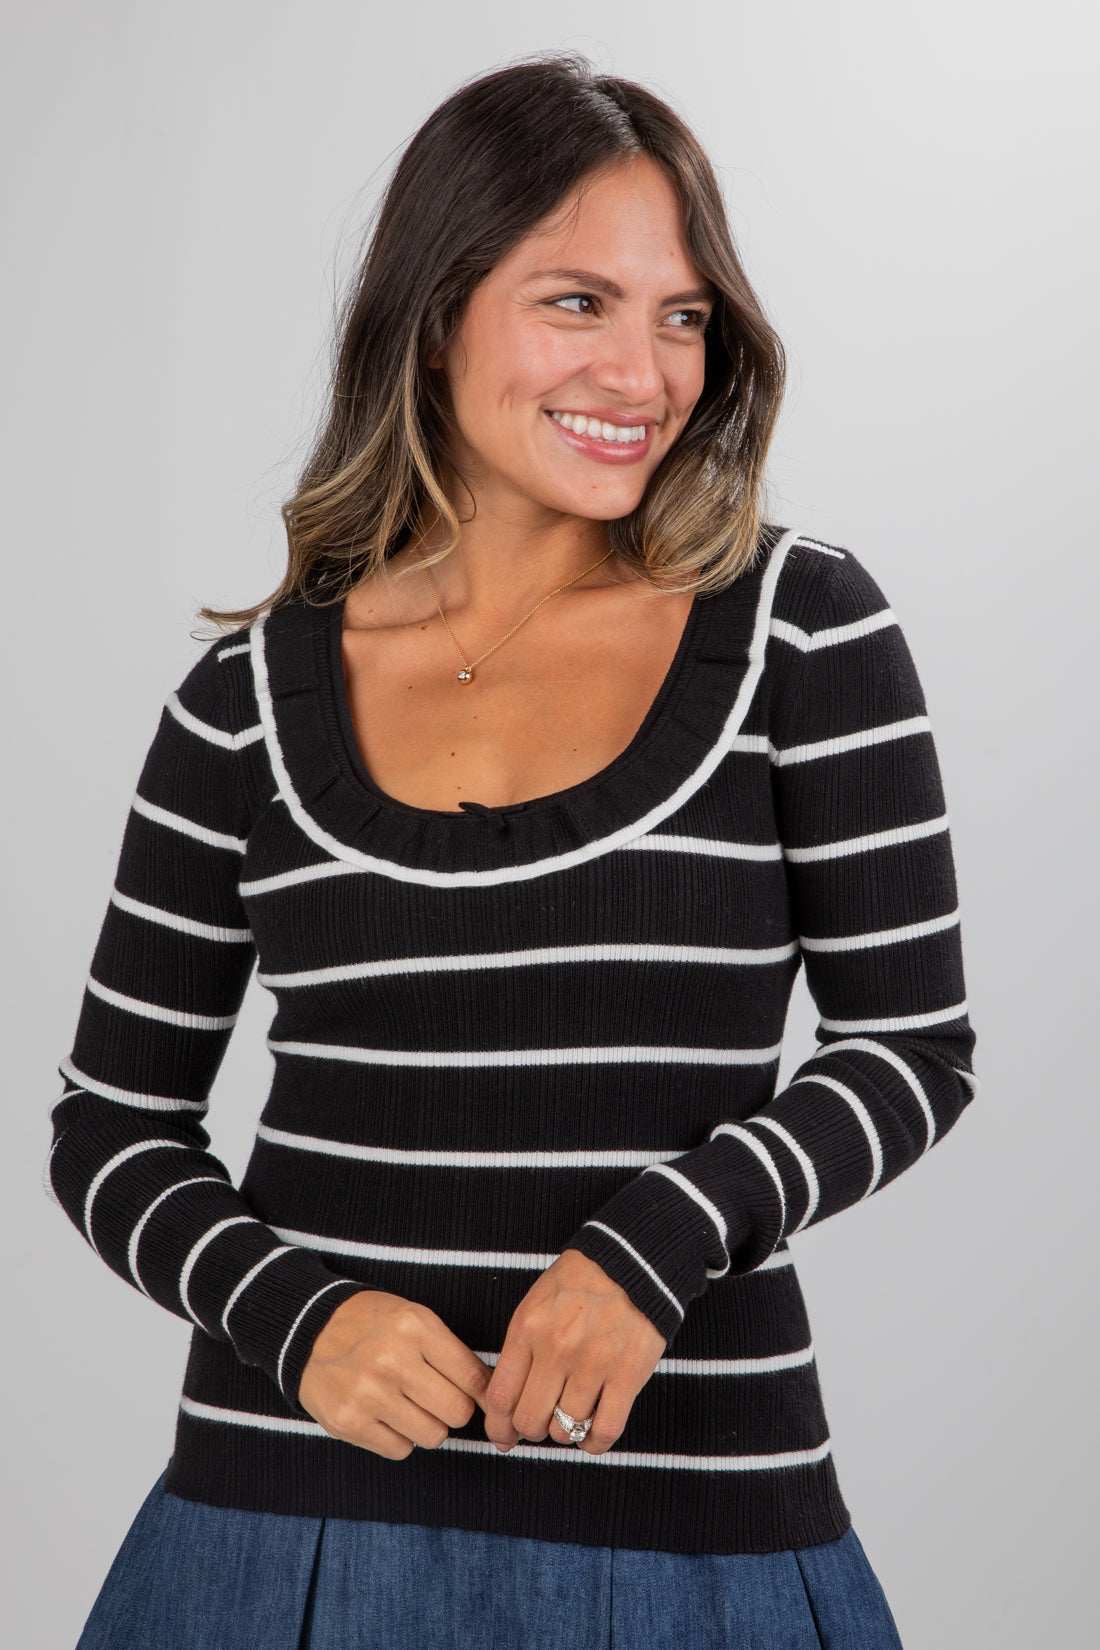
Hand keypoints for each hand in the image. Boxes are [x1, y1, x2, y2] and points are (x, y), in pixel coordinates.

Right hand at [299, 1290, 491, 1459]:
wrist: (306, 1329)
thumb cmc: (370, 1324)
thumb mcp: (414, 1318)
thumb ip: (452, 1353)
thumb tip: (492, 1393)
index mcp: (415, 1327)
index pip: (473, 1377)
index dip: (482, 1392)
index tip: (478, 1396)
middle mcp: (393, 1361)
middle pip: (458, 1412)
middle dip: (454, 1408)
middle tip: (437, 1396)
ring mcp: (369, 1395)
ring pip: (433, 1436)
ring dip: (427, 1424)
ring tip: (409, 1404)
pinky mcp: (348, 1423)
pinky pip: (400, 1450)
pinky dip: (399, 1437)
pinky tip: (386, 1414)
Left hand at [483, 1249, 665, 1455]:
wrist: (634, 1260)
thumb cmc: (581, 1283)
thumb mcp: (536, 1304)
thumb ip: (519, 1350)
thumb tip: (504, 1406)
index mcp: (528, 1328)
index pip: (500, 1397)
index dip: (498, 1426)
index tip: (503, 1435)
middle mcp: (557, 1349)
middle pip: (529, 1420)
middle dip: (530, 1431)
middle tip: (540, 1423)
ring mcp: (593, 1364)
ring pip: (565, 1429)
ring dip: (564, 1432)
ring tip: (569, 1419)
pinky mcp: (627, 1375)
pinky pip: (605, 1430)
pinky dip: (594, 1442)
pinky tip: (592, 1435)